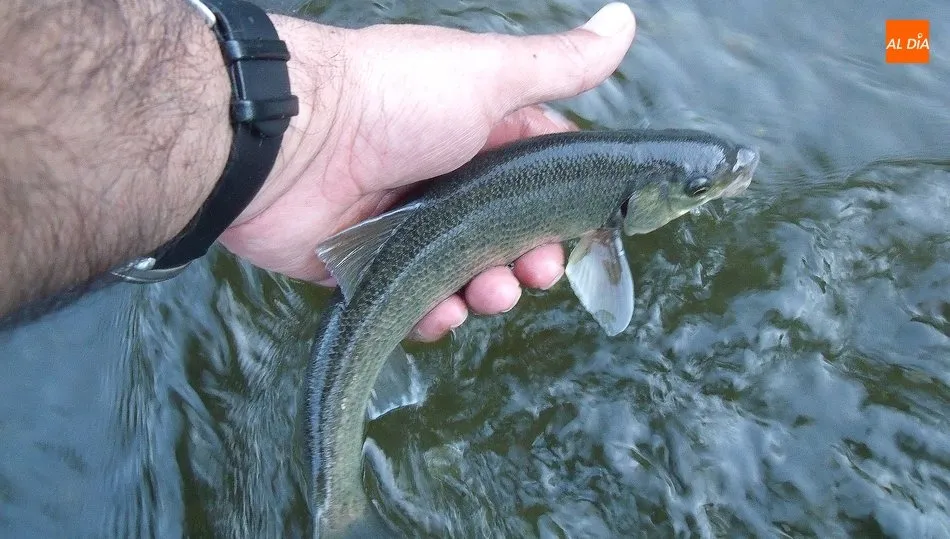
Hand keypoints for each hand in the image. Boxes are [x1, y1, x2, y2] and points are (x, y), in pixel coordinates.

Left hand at [218, 3, 635, 340]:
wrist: (289, 140)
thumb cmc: (392, 97)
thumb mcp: (487, 73)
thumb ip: (559, 65)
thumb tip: (625, 22)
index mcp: (478, 134)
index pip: (537, 179)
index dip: (562, 210)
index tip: (578, 235)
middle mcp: (444, 179)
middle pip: (505, 237)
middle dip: (527, 262)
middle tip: (530, 273)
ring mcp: (404, 225)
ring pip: (463, 275)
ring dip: (485, 292)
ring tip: (484, 293)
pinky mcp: (366, 267)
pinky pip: (411, 302)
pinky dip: (432, 314)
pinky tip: (439, 312)